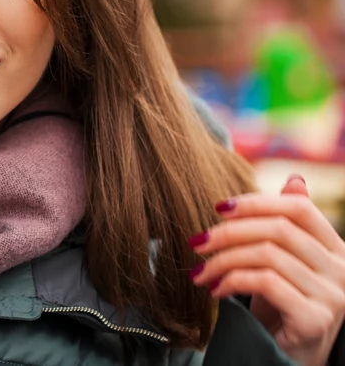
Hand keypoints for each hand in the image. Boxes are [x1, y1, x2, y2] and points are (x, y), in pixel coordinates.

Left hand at [188, 175, 344, 365]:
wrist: (288, 357)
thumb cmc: (281, 305)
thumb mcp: (283, 261)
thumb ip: (288, 225)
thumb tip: (294, 179)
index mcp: (336, 248)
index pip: (299, 208)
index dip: (256, 201)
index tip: (217, 207)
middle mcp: (342, 269)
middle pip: (278, 230)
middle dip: (228, 232)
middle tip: (197, 242)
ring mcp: (333, 295)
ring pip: (267, 255)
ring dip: (223, 260)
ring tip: (200, 272)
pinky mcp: (315, 318)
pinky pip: (266, 283)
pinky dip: (232, 280)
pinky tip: (215, 290)